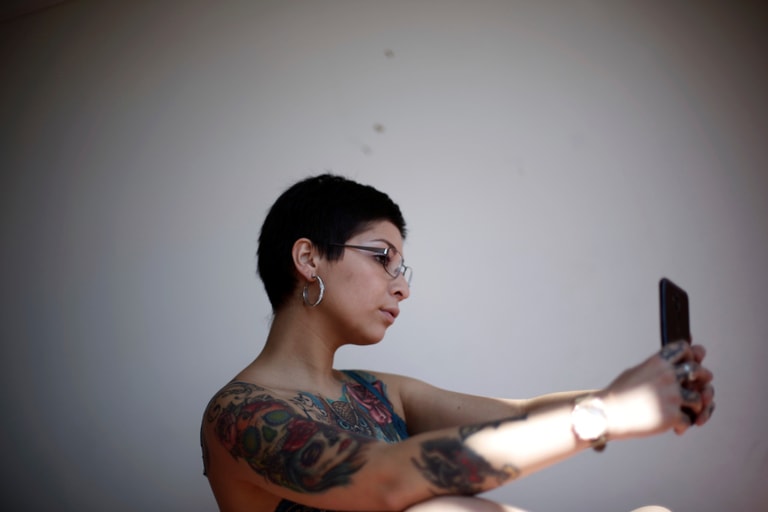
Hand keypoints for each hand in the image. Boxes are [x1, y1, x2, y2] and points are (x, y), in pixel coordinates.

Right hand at [597, 340, 714, 440]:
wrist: (607, 414)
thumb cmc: (620, 394)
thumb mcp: (637, 372)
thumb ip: (657, 368)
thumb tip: (675, 366)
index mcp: (657, 362)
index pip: (684, 348)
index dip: (692, 354)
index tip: (691, 361)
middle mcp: (667, 376)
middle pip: (698, 370)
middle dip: (702, 378)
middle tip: (699, 386)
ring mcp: (671, 396)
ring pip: (699, 398)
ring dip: (695, 406)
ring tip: (686, 411)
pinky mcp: (672, 415)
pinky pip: (689, 420)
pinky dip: (682, 425)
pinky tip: (674, 427)